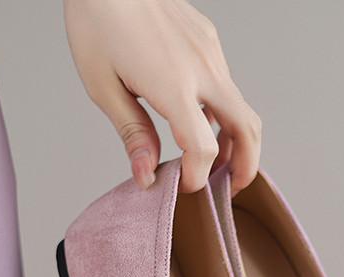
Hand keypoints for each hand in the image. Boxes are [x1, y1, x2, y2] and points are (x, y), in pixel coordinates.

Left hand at [64, 0, 261, 193]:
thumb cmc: (96, 20)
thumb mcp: (103, 85)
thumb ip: (133, 134)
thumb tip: (147, 176)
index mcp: (173, 86)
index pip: (202, 149)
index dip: (198, 177)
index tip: (186, 187)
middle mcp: (202, 69)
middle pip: (247, 129)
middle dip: (246, 166)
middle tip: (231, 188)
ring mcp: (210, 53)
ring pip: (242, 107)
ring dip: (237, 141)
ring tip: (218, 161)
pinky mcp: (209, 42)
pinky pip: (226, 86)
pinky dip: (223, 113)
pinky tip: (202, 121)